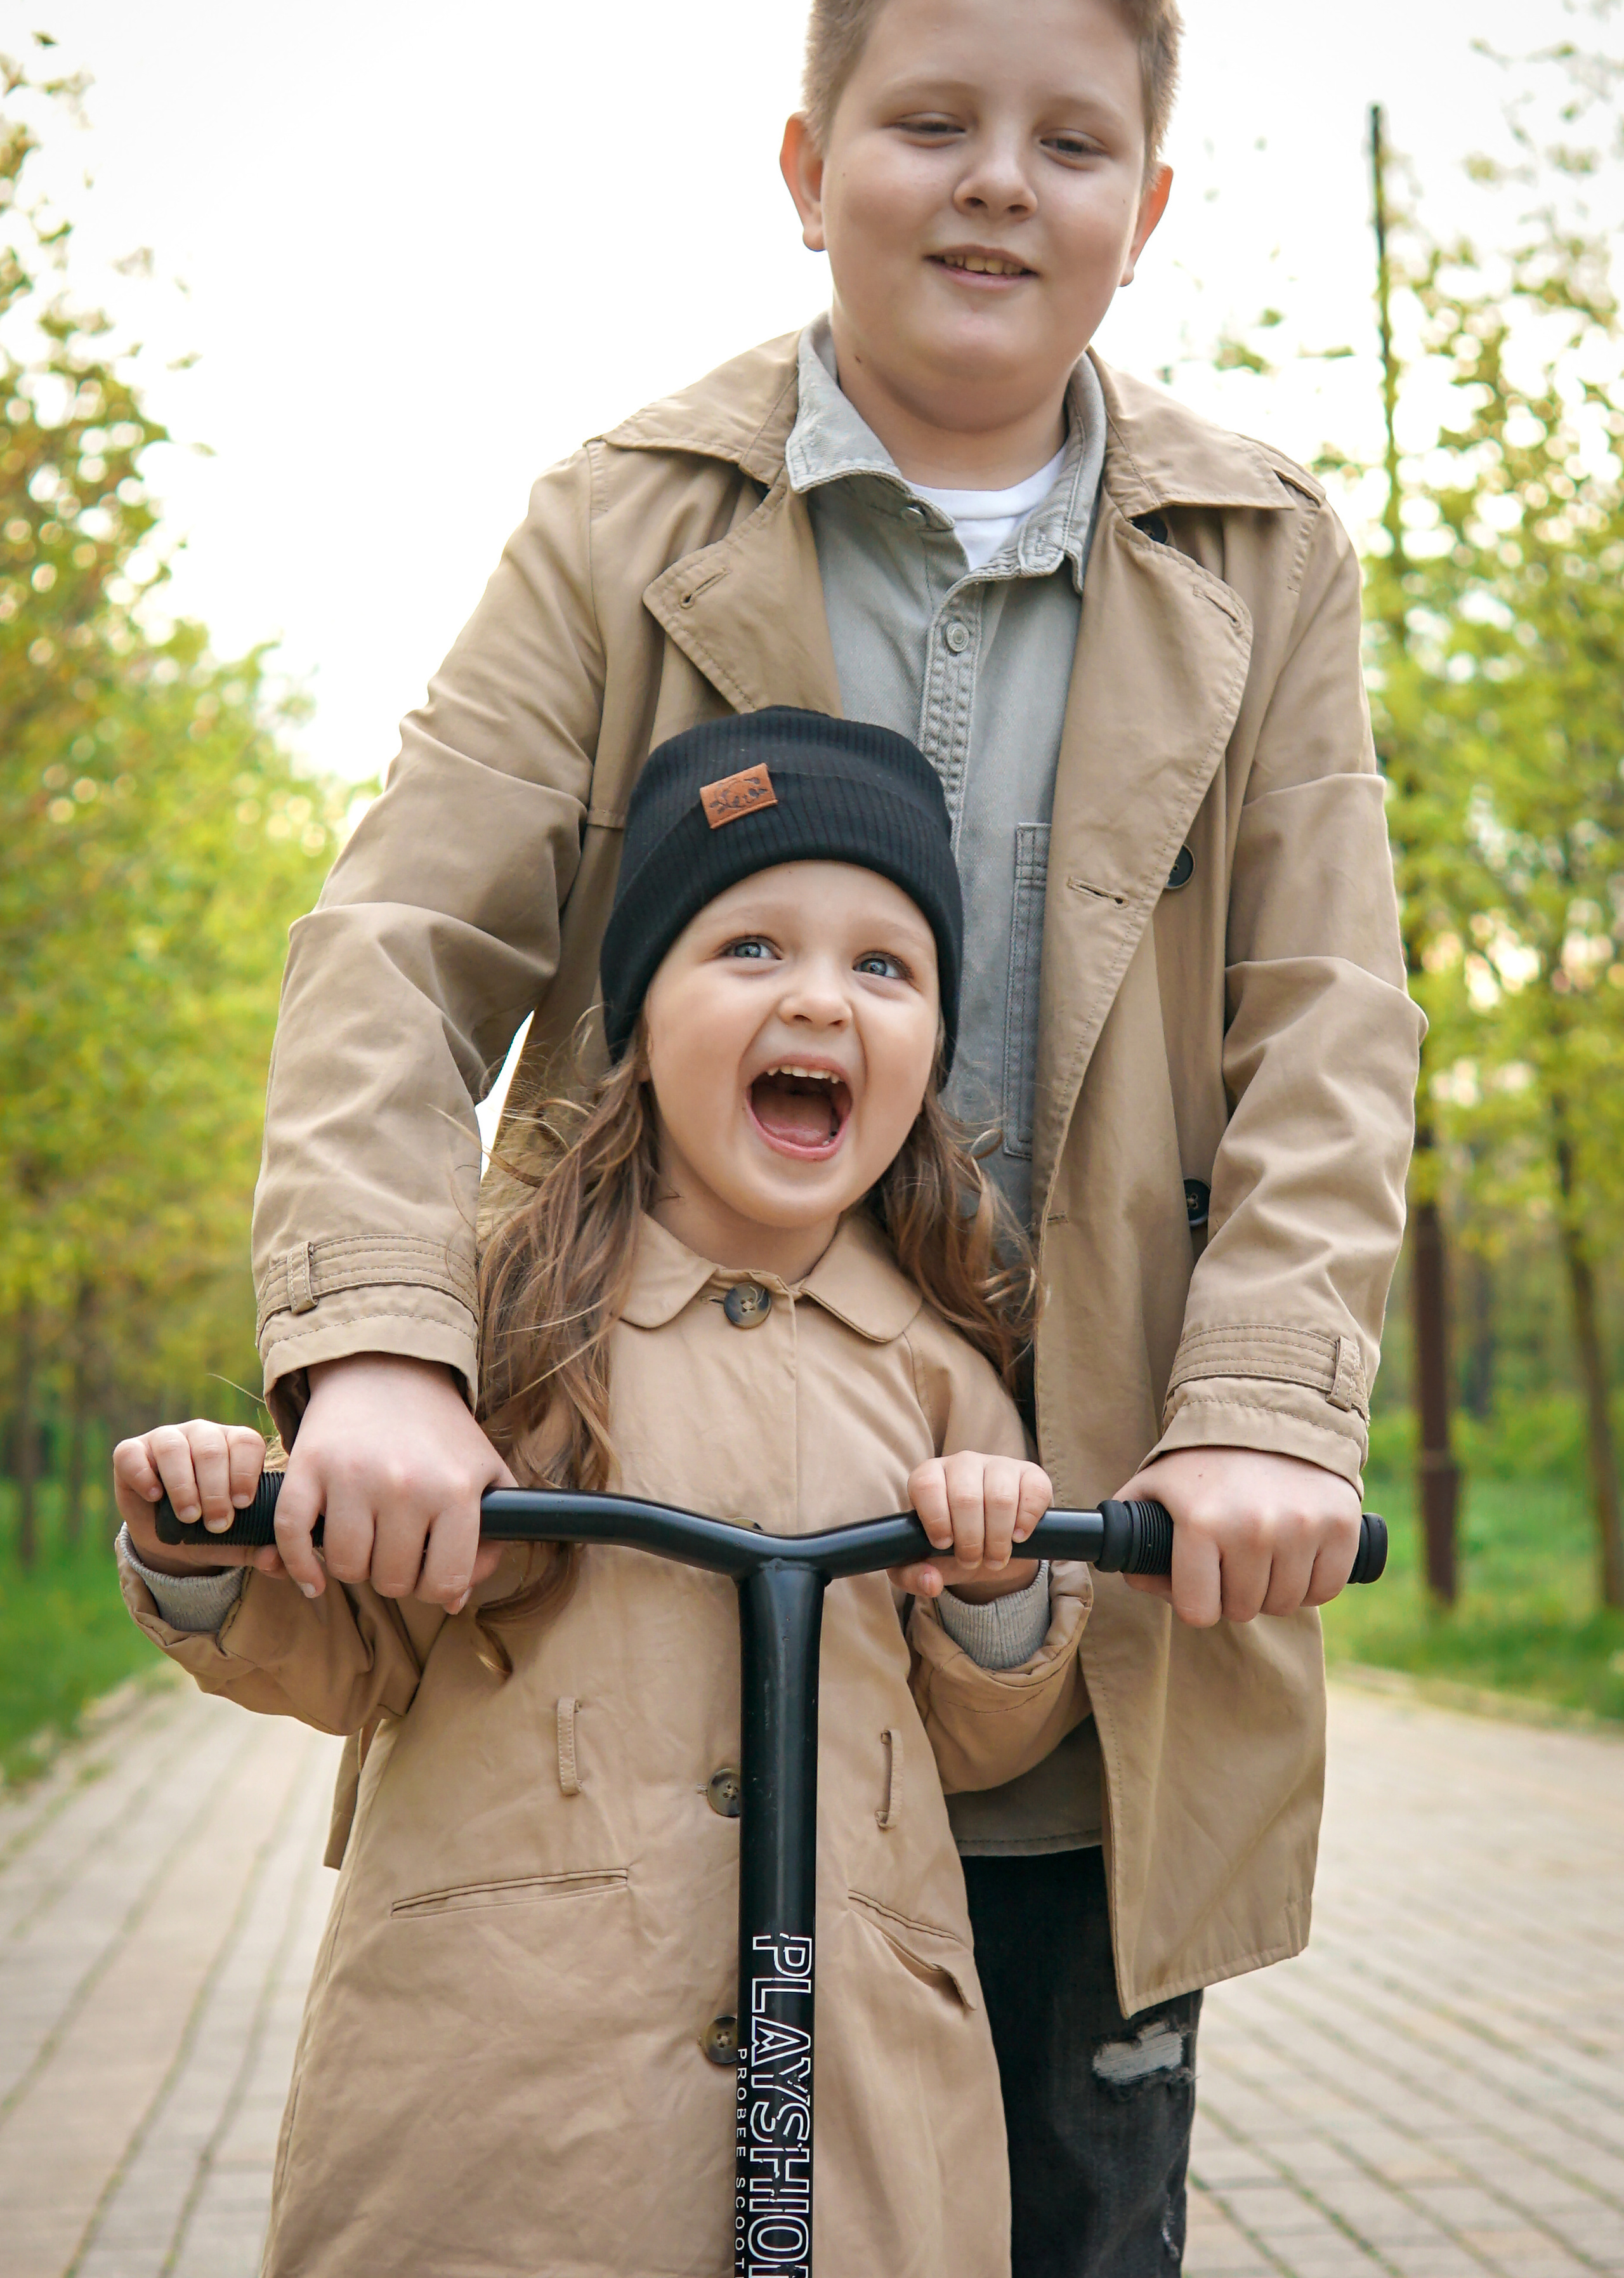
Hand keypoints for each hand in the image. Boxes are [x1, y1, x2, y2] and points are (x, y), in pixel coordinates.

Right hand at [114, 1421, 284, 1579]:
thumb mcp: (235, 1541)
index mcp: (234, 1445)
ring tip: (189, 1516)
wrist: (168, 1541)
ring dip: (183, 1485)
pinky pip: (133, 1454)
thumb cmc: (209, 1529)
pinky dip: (144, 1475)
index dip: (245, 1472)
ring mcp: (165, 1439)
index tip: (242, 1504)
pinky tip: (155, 1496)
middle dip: (215, 1490)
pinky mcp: (131, 1452)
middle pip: (211, 1448)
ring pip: (174, 1447)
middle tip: (217, 1524)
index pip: (246, 1442)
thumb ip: (258, 1547)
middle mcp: (202, 1434)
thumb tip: (276, 1560)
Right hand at [273, 1354, 512, 1611]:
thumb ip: (490, 1539)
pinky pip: (292, 1537)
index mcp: (455, 1489)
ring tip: (368, 1540)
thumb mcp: (486, 1474)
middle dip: (395, 1574)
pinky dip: (300, 1567)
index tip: (430, 1570)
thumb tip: (457, 1599)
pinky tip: (313, 1576)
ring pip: (346, 1567)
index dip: (436, 1588)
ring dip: (354, 1566)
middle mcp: (404, 1484)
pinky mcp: (307, 1465)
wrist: (387, 1369)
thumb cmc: (440, 1432)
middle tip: (397, 1546)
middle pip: (392, 1580)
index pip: (443, 1581)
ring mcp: (352, 1475)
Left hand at [890, 1451, 1051, 1602]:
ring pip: (1001, 1497)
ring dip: (998, 1538)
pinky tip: (1018, 1537)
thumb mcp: (925, 1564)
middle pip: (966, 1497)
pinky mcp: (1030, 1473)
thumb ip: (913, 1576)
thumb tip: (930, 1582)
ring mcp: (998, 1465)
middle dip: (970, 1540)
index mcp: (930, 1476)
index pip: (927, 1486)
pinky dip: (1027, 1520)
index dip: (936, 1519)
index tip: (944, 1544)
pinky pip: (1034, 1491)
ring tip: (995, 1557)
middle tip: (972, 1560)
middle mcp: (962, 1463)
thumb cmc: (951, 1548)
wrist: (989, 1547)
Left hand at [1116, 1447, 1361, 1626]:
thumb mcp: (1154, 1486)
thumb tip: (1137, 1577)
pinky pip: (1326, 1589)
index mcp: (1201, 1523)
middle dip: (1234, 1595)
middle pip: (1243, 1610)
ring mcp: (1301, 1527)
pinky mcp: (1341, 1525)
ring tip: (1263, 1557)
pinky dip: (1313, 1583)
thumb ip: (1132, 1534)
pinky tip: (1297, 1557)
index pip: (1199, 1612)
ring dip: (1273, 1590)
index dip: (1197, 1602)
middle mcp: (1253, 1528)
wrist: (1268, 1412)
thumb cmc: (1203, 1460)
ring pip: (1286, 1604)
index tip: (1201, 1583)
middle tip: (1232, 1563)